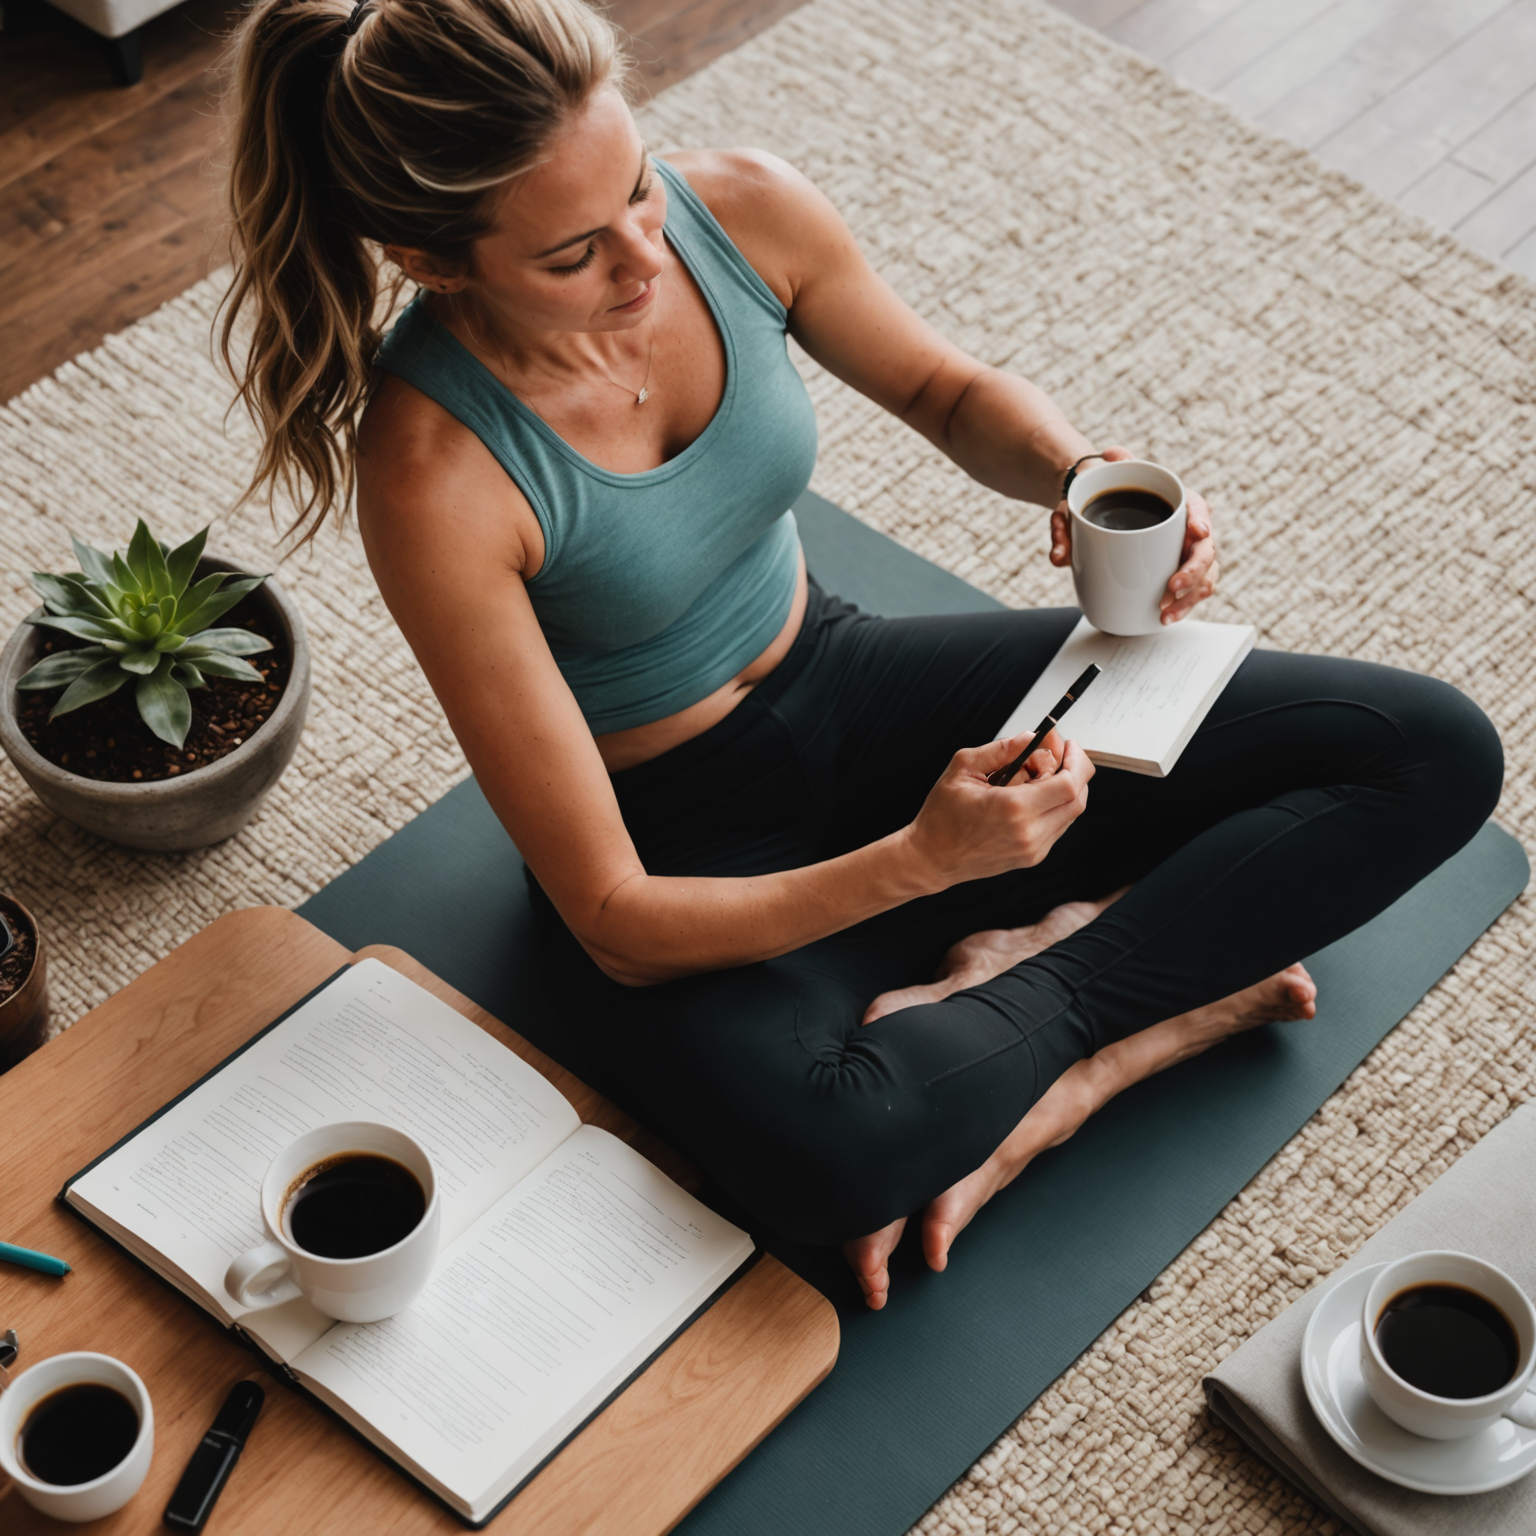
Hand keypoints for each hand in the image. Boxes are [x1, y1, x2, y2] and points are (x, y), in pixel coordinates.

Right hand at [904, 730, 1092, 888]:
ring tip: (1031, 776)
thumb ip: (1002, 749)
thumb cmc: (942, 816)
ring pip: (1071, 812)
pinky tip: (1029, 796)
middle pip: (1077, 798)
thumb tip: (1031, 737)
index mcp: (1013, 808)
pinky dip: (1053, 805)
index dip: (1076, 760)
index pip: (1069, 783)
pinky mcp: (1033, 856)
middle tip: (1052, 755)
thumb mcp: (964, 768)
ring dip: (1062, 788)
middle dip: (1072, 770)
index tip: (1068, 746)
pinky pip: (1058, 825)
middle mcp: (1029, 833)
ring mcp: (1034, 849)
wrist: (932, 858)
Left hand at [1048, 446, 1220, 624]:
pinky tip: (1167, 617)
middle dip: (1194, 570)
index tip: (1197, 532)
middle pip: (1204, 548)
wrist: (1095, 505)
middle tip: (1171, 586)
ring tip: (1165, 612)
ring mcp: (1184, 551)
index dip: (1200, 519)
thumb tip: (1058, 557)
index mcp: (1169, 499)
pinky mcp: (1178, 570)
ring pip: (1204, 574)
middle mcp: (1184, 526)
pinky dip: (1184, 604)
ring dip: (1189, 595)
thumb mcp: (1076, 503)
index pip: (1194, 505)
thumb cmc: (1095, 499)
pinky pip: (1193, 588)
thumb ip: (1064, 522)